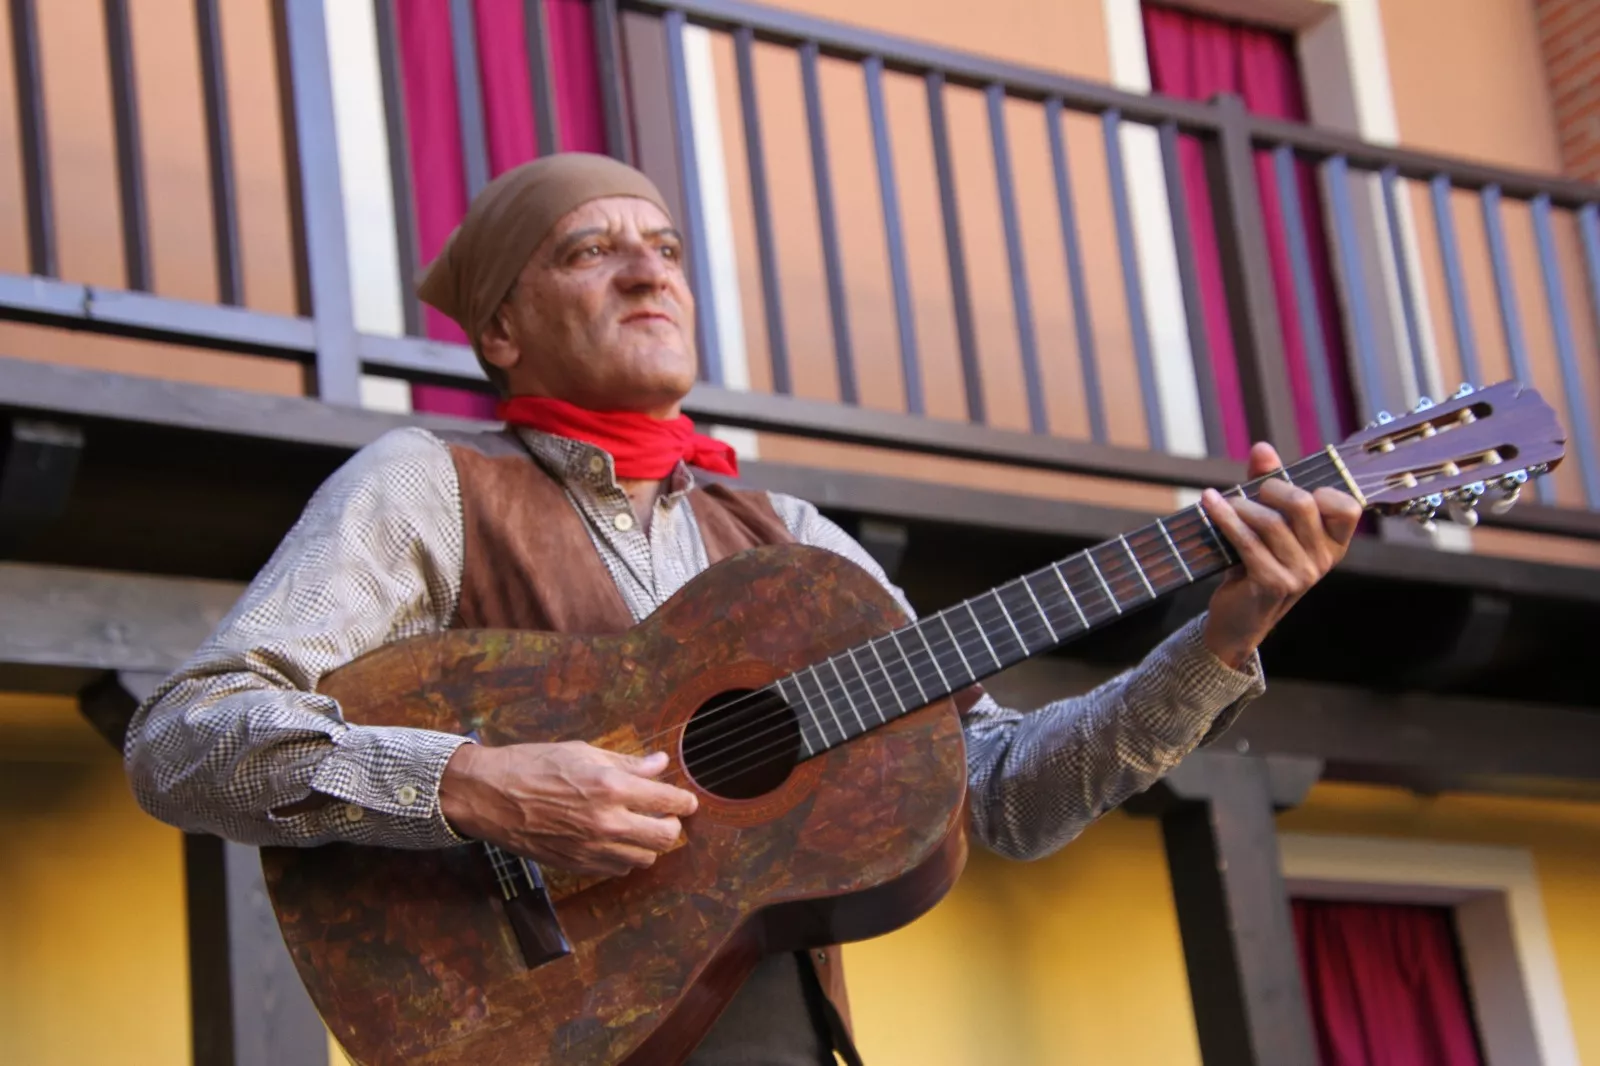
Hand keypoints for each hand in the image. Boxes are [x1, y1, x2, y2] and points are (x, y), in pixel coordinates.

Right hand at [439, 740, 698, 876]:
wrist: (489, 795)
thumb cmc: (532, 765)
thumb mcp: (582, 752)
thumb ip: (626, 763)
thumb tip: (659, 765)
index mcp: (611, 786)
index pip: (668, 801)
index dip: (684, 801)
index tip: (687, 801)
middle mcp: (607, 821)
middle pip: (666, 836)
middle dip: (673, 825)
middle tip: (666, 815)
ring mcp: (592, 847)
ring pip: (645, 857)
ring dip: (649, 843)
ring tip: (639, 828)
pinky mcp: (577, 864)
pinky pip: (618, 869)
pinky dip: (625, 857)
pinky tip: (616, 841)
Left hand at [1200, 442, 1362, 667]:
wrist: (1238, 616)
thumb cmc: (1257, 562)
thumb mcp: (1270, 522)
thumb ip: (1270, 483)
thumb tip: (1262, 448)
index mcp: (1335, 543)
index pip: (1347, 505)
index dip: (1319, 489)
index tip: (1289, 489)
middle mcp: (1324, 560)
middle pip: (1303, 504)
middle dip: (1271, 489)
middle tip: (1252, 492)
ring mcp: (1301, 575)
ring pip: (1271, 522)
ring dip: (1241, 505)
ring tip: (1224, 502)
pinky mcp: (1272, 583)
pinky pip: (1247, 541)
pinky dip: (1225, 517)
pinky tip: (1209, 503)